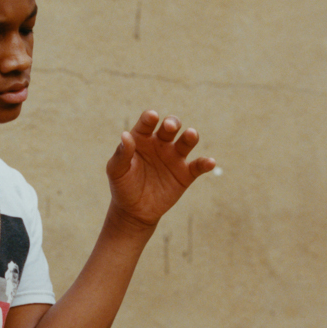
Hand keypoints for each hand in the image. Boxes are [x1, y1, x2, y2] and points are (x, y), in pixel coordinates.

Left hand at [105, 111, 217, 227]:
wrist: (133, 211)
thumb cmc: (123, 185)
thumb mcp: (116, 170)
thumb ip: (121, 153)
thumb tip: (125, 135)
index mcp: (142, 138)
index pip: (147, 123)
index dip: (150, 118)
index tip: (152, 117)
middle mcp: (160, 143)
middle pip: (170, 127)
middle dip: (172, 123)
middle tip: (169, 126)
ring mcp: (174, 157)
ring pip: (186, 142)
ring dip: (190, 137)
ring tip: (191, 135)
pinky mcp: (185, 174)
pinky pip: (198, 166)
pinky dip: (205, 163)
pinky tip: (210, 162)